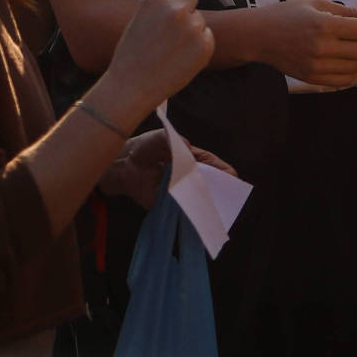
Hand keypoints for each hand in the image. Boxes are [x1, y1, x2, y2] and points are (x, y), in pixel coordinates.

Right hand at [97, 0, 212, 116]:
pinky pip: (207, 37)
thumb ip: (158, 6)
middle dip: (185, 8)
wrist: (132, 86)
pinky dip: (198, 45)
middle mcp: (176, 9)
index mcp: (155, 0)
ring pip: (199, 19)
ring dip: (191, 29)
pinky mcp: (204, 45)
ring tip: (173, 50)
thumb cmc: (131, 56)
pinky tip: (181, 58)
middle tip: (175, 27)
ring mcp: (192, 27)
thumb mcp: (139, 20)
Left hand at [99, 131, 235, 206]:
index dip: (222, 169)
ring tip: (215, 210)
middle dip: (218, 188)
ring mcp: (179, 190)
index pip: (210, 163)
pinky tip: (196, 218)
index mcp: (189, 157)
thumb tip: (186, 147)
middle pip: (208, 182)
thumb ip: (171, 140)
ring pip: (197, 198)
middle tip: (227, 196)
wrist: (123, 166)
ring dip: (206, 203)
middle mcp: (187, 174)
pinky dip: (190, 214)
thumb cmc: (143, 148)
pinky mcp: (169, 203)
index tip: (232, 176)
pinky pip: (182, 210)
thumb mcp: (157, 138)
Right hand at [252, 0, 356, 87]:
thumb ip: (347, 11)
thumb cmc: (287, 14)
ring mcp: (317, 66)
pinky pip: (344, 80)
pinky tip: (341, 59)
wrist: (258, 36)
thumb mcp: (316, 4)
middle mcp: (321, 48)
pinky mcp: (312, 78)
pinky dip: (349, 70)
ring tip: (347, 44)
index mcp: (323, 25)